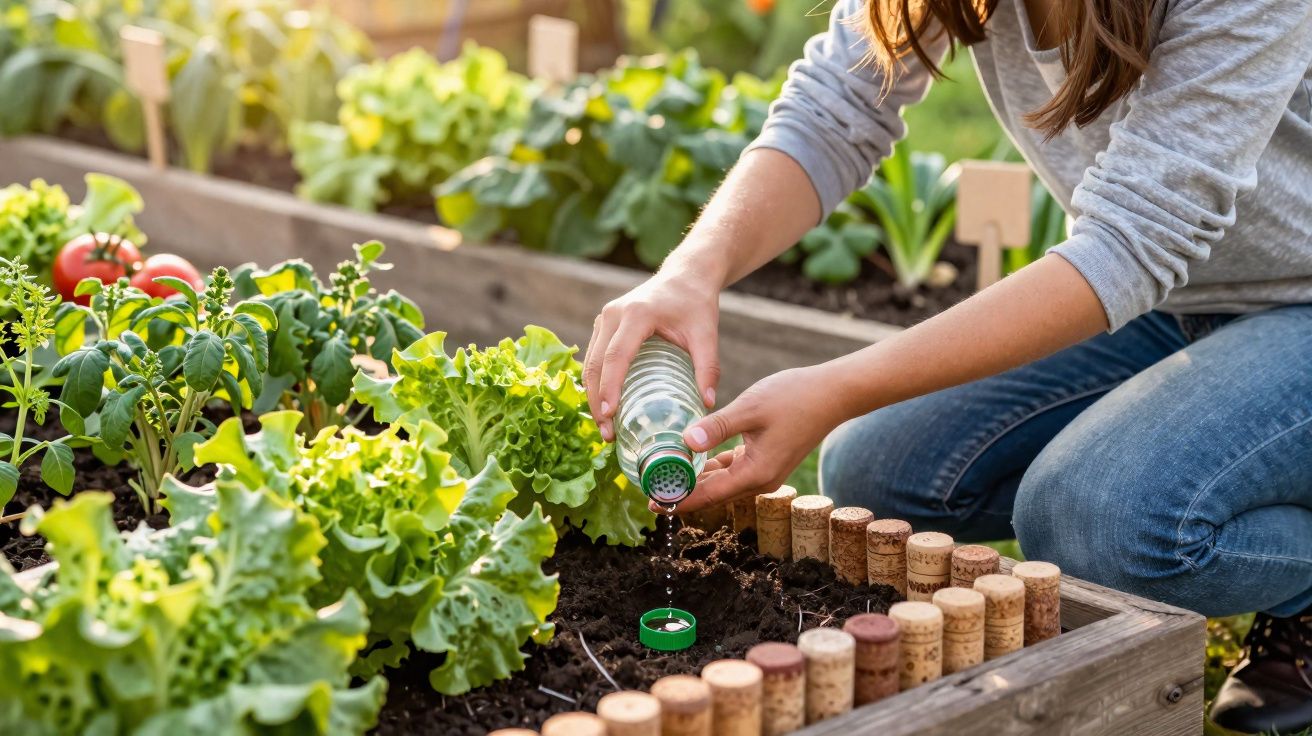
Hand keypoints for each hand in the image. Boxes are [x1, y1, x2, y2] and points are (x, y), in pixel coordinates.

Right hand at [585, 270, 720, 440]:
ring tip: (605, 426)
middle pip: (596, 363)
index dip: (610, 387)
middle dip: (597, 401)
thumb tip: (709, 404)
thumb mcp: (707, 333)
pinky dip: (596, 382)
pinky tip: (605, 406)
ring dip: (593, 395)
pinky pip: (594, 356)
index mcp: (637, 314)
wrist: (685, 275)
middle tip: (607, 433)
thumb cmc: (696, 304)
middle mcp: (614, 314)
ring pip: (590, 362)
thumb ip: (708, 367)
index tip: (610, 415)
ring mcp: (605, 317)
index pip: (616, 355)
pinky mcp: (604, 324)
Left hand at [664, 366, 848, 512]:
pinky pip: (732, 469)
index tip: (652, 503)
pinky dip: (712, 467)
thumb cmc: (795, 398)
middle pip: (712, 494)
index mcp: (755, 474)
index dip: (679, 500)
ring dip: (695, 479)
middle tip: (649, 490)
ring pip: (721, 482)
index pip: (708, 495)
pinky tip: (692, 458)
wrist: (833, 393)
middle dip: (681, 492)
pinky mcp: (766, 459)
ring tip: (664, 474)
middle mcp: (759, 480)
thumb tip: (685, 442)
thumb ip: (717, 428)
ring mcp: (764, 471)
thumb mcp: (750, 408)